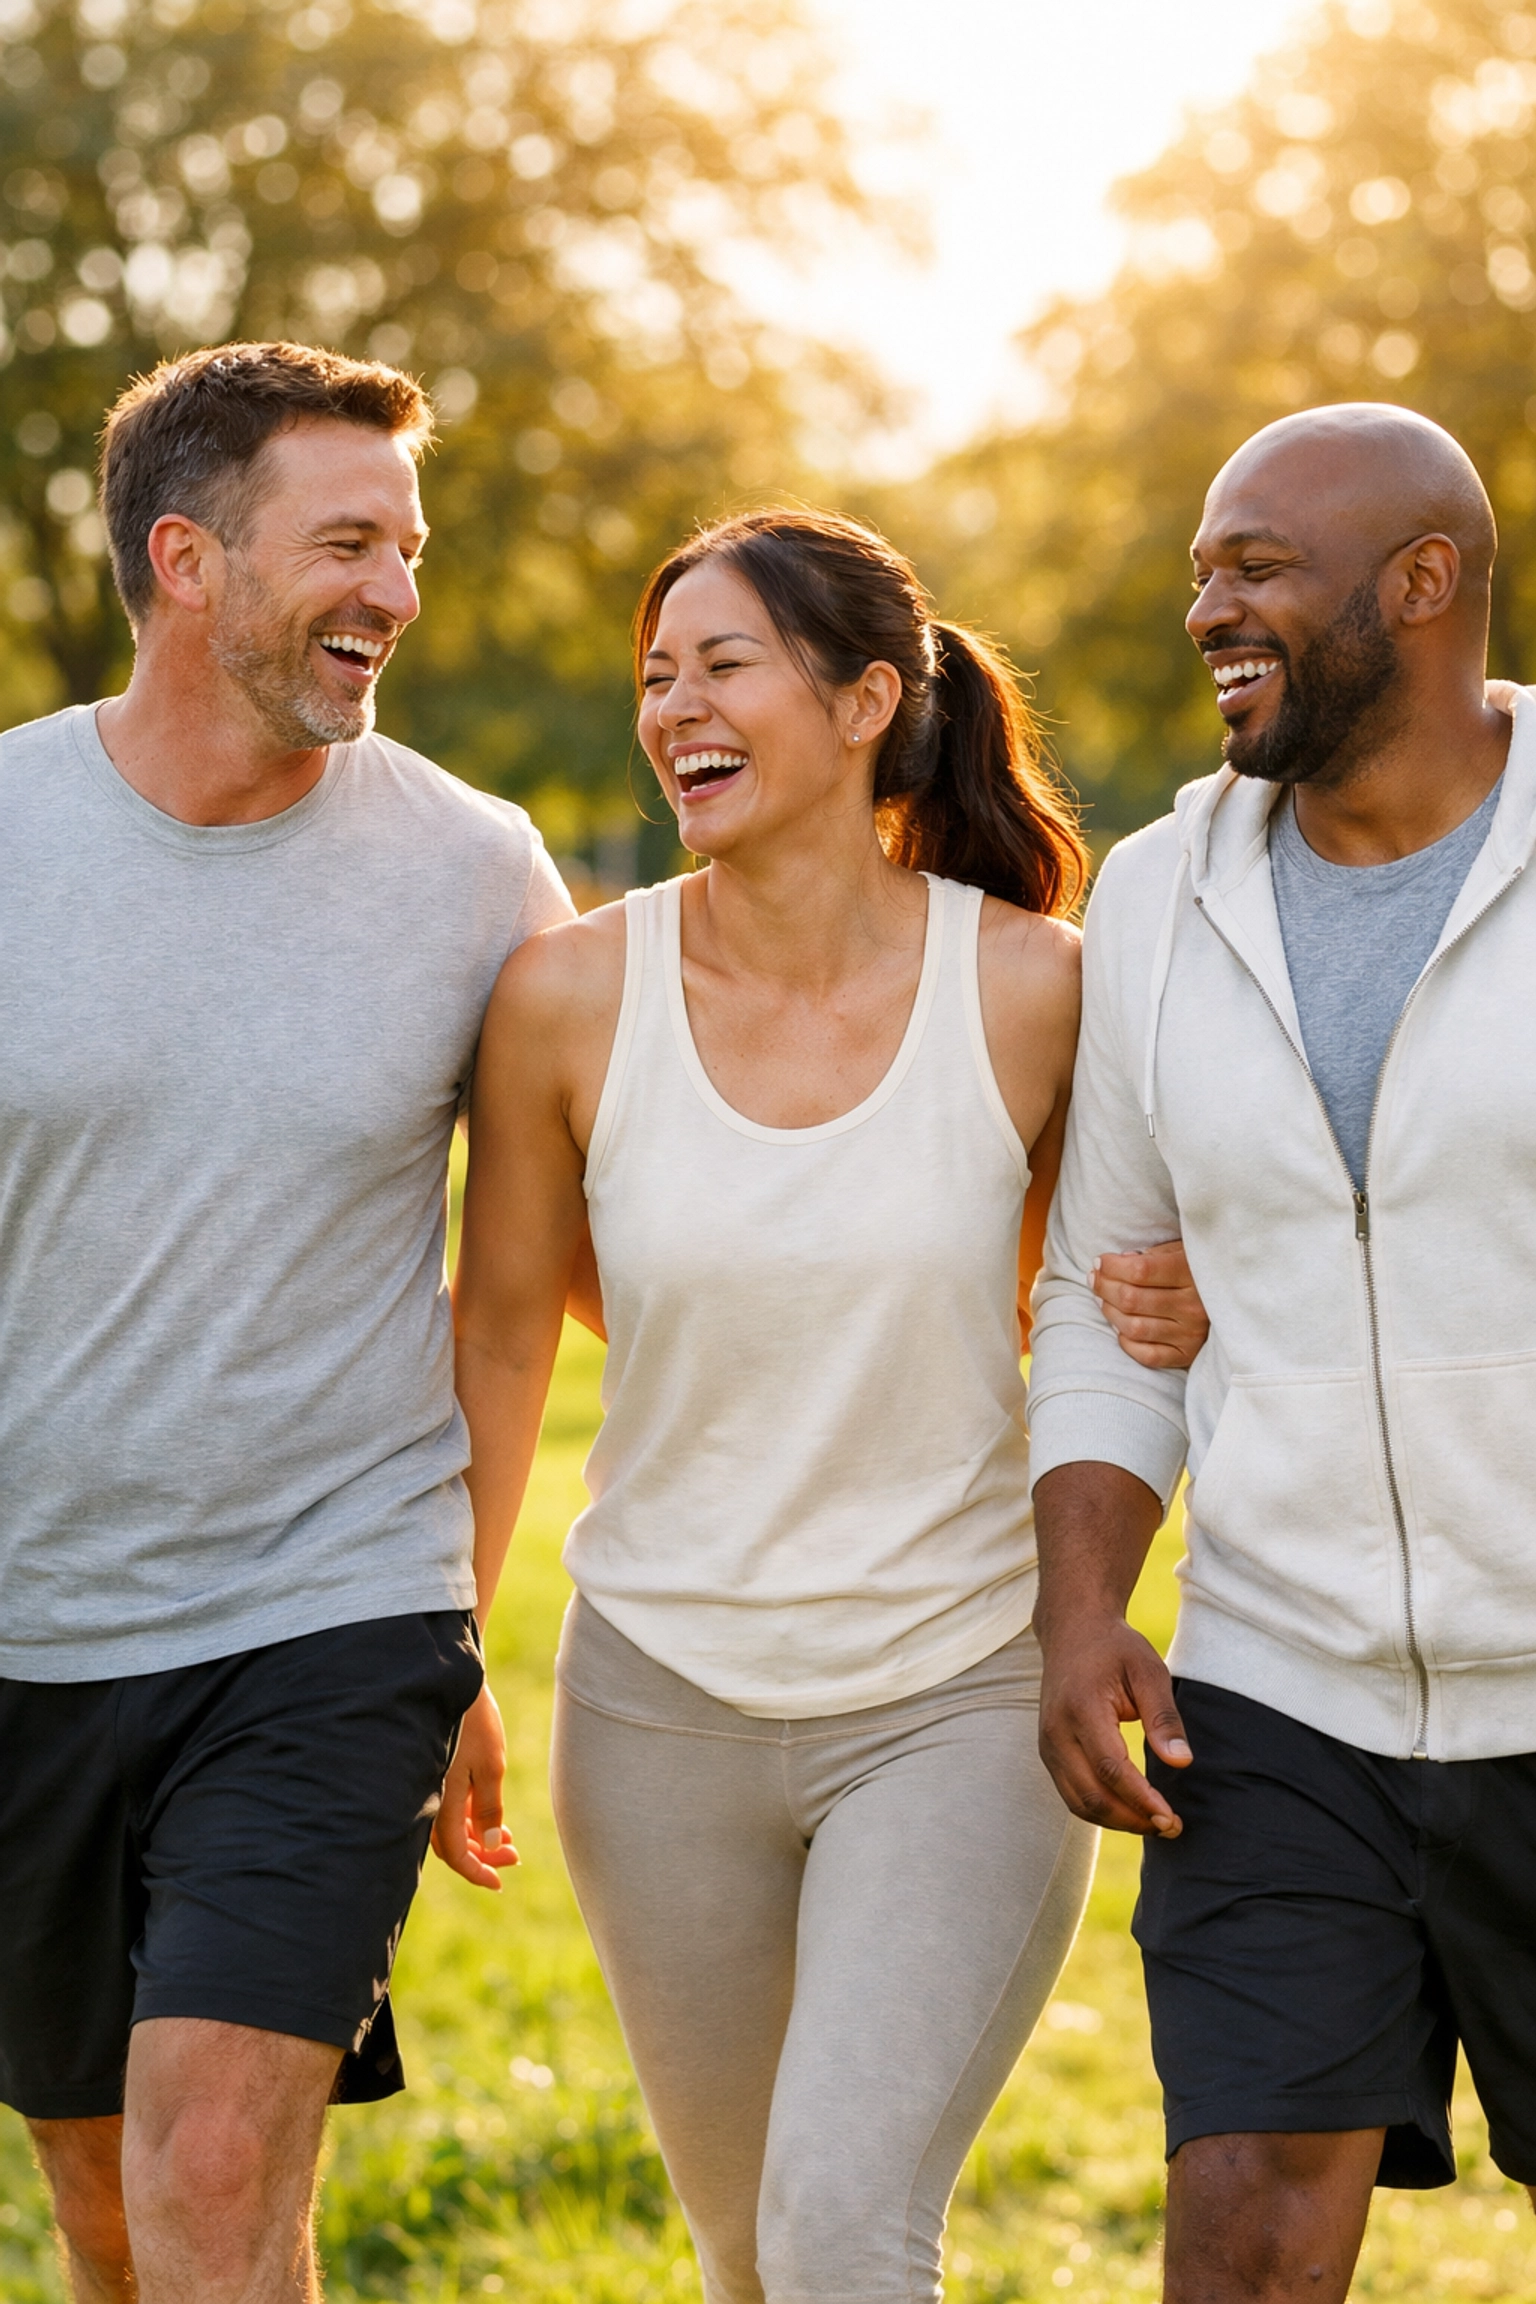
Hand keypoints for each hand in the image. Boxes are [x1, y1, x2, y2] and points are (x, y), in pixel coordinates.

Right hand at [431, 1682, 519, 1889]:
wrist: (451, 1682)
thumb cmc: (472, 1722)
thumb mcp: (491, 1765)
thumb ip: (489, 1808)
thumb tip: (489, 1844)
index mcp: (442, 1802)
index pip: (456, 1855)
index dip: (478, 1872)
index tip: (499, 1882)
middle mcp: (430, 1799)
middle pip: (452, 1845)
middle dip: (482, 1855)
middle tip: (512, 1856)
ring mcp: (431, 1786)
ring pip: (450, 1828)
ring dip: (477, 1837)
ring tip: (507, 1838)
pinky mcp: (435, 1773)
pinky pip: (448, 1809)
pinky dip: (469, 1818)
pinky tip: (490, 1818)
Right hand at [1038, 1612, 1191, 1836]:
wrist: (1073, 1631)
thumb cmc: (1116, 1649)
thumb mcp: (1149, 1671)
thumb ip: (1164, 1717)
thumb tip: (1181, 1762)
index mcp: (1082, 1709)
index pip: (1111, 1769)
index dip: (1142, 1800)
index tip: (1172, 1818)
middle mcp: (1057, 1731)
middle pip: (1091, 1795)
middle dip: (1132, 1819)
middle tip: (1171, 1828)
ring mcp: (1048, 1744)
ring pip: (1078, 1802)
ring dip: (1117, 1821)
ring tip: (1155, 1825)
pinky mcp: (1049, 1752)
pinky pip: (1072, 1794)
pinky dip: (1101, 1810)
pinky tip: (1131, 1811)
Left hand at [1093, 1238, 1208, 1368]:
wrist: (1241, 1300)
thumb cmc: (1200, 1269)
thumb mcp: (1183, 1250)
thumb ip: (1154, 1255)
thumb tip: (1122, 1261)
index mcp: (1192, 1273)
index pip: (1139, 1271)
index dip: (1111, 1266)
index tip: (1099, 1261)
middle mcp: (1194, 1306)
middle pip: (1131, 1299)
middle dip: (1103, 1287)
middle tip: (1094, 1278)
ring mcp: (1191, 1334)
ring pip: (1134, 1327)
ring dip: (1110, 1312)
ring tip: (1103, 1300)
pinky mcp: (1188, 1355)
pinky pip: (1147, 1355)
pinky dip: (1127, 1341)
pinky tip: (1121, 1327)